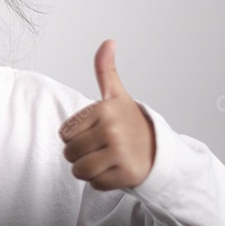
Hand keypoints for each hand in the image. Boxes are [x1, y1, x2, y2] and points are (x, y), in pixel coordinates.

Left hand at [58, 39, 156, 190]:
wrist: (160, 150)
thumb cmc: (131, 123)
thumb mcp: (117, 96)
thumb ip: (106, 70)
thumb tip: (108, 42)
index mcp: (104, 109)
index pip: (64, 134)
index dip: (74, 137)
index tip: (94, 132)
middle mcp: (112, 129)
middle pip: (69, 153)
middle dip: (80, 155)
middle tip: (100, 149)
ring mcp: (120, 152)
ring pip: (79, 170)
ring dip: (88, 170)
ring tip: (105, 160)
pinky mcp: (126, 174)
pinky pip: (95, 184)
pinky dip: (102, 181)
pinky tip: (115, 170)